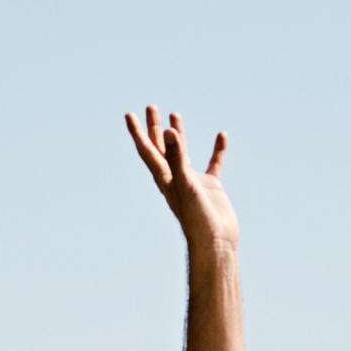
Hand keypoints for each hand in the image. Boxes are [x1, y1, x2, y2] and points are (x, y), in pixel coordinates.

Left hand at [125, 108, 237, 252]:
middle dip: (154, 127)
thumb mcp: (185, 184)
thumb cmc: (196, 219)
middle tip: (150, 107)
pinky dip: (216, 149)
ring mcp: (192, 182)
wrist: (215, 243)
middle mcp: (175, 178)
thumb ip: (177, 157)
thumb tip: (168, 130)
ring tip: (174, 115)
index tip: (129, 115)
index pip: (147, 150)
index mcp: (165, 178)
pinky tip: (221, 136)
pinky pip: (213, 163)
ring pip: (182, 152)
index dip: (137, 132)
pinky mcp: (210, 187)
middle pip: (160, 147)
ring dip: (178, 134)